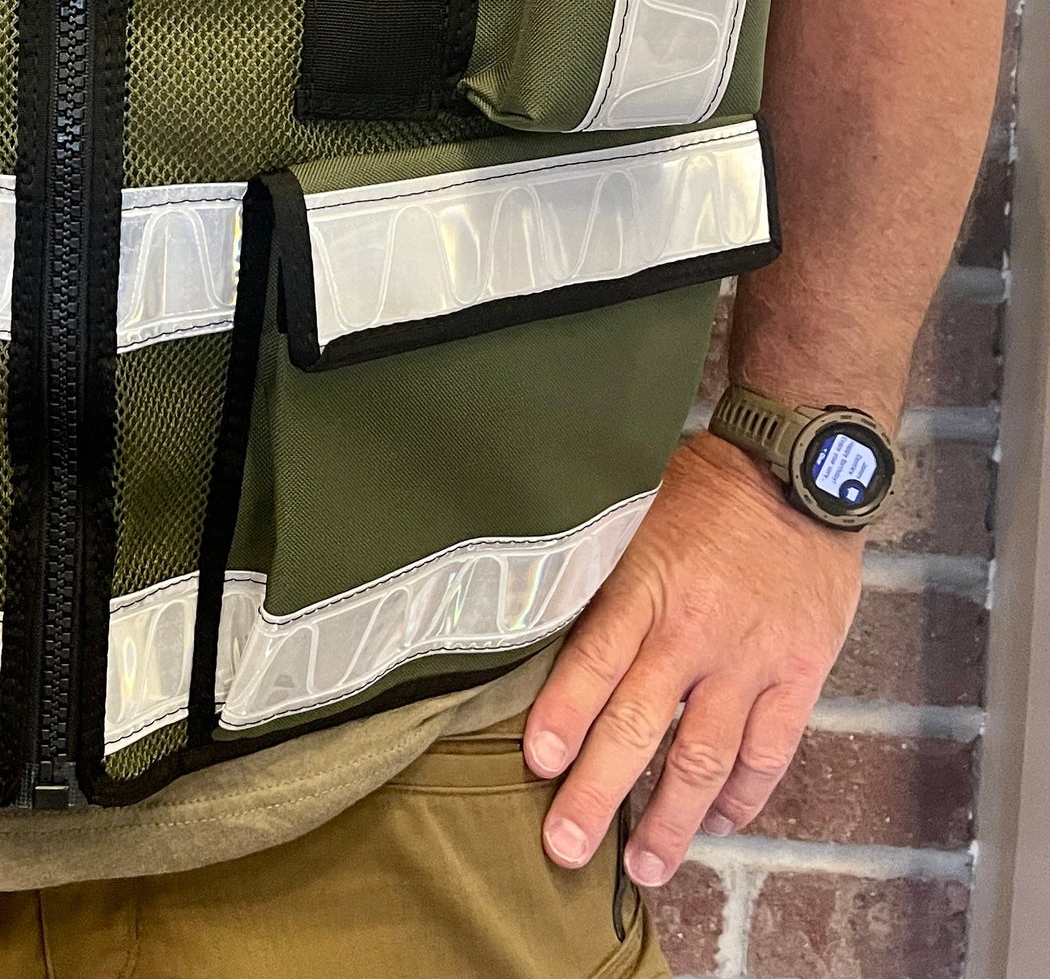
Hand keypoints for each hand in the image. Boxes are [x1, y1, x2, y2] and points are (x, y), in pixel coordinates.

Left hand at [524, 433, 862, 885]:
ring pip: (706, 757)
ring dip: (672, 818)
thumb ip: (599, 574)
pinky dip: (742, 795)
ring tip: (644, 866)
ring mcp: (751, 660)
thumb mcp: (633, 513)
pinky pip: (769, 752)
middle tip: (567, 848)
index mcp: (646, 583)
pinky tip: (716, 821)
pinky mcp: (799, 674)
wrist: (800, 471)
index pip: (595, 658)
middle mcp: (695, 630)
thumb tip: (541, 622)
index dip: (565, 715)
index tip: (538, 764)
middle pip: (641, 724)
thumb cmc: (704, 489)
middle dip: (600, 793)